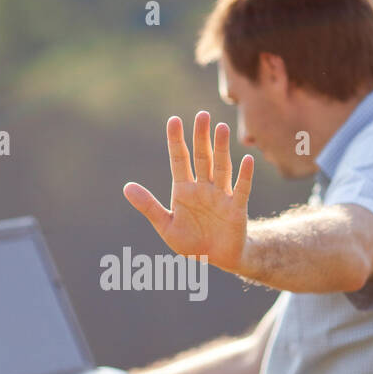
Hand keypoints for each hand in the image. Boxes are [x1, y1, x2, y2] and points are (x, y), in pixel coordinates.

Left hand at [123, 112, 253, 273]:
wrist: (217, 259)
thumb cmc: (191, 241)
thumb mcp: (166, 225)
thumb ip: (148, 206)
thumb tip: (126, 187)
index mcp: (184, 190)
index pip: (179, 160)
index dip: (176, 141)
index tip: (173, 120)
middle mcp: (203, 188)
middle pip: (202, 158)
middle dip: (201, 137)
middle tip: (202, 115)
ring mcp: (221, 196)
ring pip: (221, 168)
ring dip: (221, 149)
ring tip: (221, 127)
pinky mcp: (236, 209)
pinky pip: (241, 189)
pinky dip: (244, 176)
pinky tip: (247, 159)